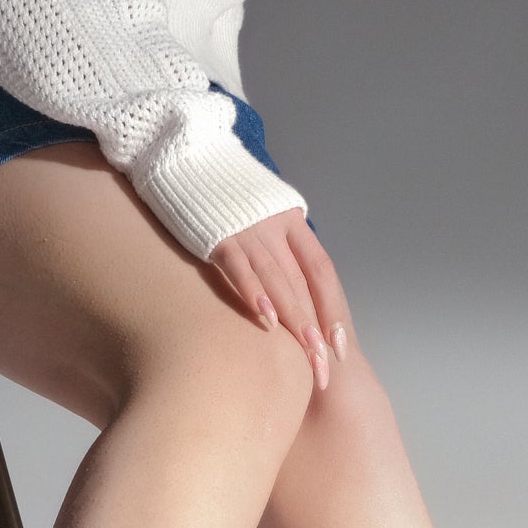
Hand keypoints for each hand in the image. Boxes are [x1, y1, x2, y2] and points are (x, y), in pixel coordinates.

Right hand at [208, 208, 351, 390]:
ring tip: (307, 352)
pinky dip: (253, 291)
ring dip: (294, 317)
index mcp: (293, 224)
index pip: (321, 271)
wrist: (188, 158)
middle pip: (303, 283)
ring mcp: (248, 230)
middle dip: (315, 329)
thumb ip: (278, 249)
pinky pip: (239, 266)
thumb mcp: (262, 218)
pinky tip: (266, 318)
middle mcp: (276, 227)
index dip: (333, 308)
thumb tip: (289, 294)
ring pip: (278, 278)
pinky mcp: (218, 234)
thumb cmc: (225, 198)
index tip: (340, 347)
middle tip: (325, 369)